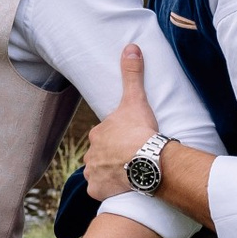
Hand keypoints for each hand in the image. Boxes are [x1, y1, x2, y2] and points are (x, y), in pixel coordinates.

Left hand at [78, 42, 157, 198]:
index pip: (105, 135)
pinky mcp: (97, 190)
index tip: (131, 141)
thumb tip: (131, 47)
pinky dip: (108, 191)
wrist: (146, 161)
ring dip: (109, 174)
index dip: (117, 138)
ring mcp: (93, 173)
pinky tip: (122, 188)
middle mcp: (90, 153)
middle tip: (131, 158)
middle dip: (112, 156)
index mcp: (98, 133)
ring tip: (129, 174)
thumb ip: (132, 74)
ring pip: (98, 173)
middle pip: (100, 155)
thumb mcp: (136, 100)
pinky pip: (100, 191)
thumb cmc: (141, 130)